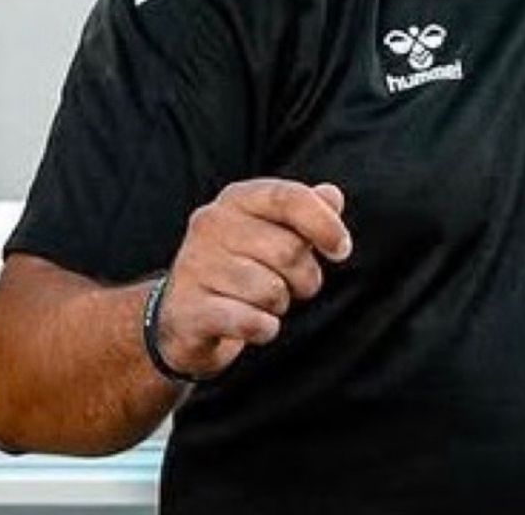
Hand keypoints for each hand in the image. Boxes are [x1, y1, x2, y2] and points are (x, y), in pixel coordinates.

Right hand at [154, 179, 350, 379]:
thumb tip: (332, 196)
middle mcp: (210, 224)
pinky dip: (263, 328)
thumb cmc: (239, 268)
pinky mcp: (190, 309)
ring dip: (278, 305)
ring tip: (260, 302)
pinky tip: (253, 324)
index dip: (324, 223)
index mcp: (235, 199)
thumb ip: (303, 212)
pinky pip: (250, 322)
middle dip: (304, 278)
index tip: (341, 249)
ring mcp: (195, 266)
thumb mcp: (271, 232)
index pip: (289, 197)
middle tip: (289, 286)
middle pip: (289, 250)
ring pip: (271, 291)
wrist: (184, 316)